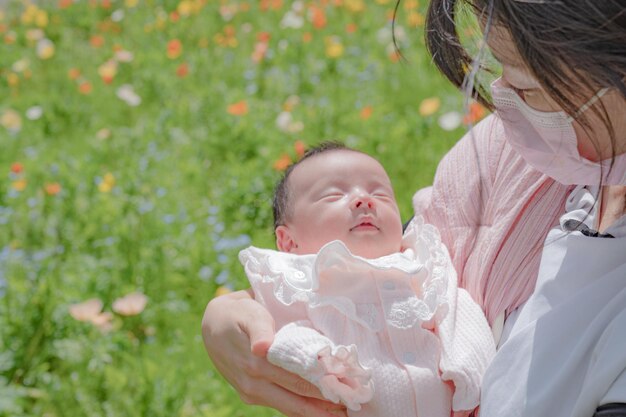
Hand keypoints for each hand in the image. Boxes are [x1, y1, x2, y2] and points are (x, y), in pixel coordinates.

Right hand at [201, 289, 347, 416]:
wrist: (212, 324)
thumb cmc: (237, 315)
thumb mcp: (248, 315)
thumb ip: (258, 330)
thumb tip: (262, 348)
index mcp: (256, 364)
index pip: (297, 379)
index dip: (323, 385)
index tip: (346, 387)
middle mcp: (254, 384)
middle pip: (297, 399)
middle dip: (326, 404)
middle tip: (354, 404)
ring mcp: (252, 393)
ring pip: (291, 407)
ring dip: (318, 411)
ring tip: (344, 412)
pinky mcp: (251, 395)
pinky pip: (282, 405)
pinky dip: (303, 409)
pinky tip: (322, 410)